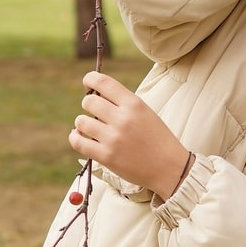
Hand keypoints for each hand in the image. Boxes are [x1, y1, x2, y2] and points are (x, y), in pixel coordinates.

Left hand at [70, 72, 190, 199]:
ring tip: (90, 128)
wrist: (169, 167)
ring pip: (81, 122)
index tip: (88, 84)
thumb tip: (94, 94)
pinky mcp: (106, 156)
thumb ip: (123, 103)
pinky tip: (80, 137)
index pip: (103, 82)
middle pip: (88, 101)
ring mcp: (113, 138)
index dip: (90, 80)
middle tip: (95, 113)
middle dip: (88, 105)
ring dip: (82, 123)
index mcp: (134, 104)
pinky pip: (78, 142)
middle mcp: (123, 119)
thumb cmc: (157, 138)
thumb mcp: (146, 112)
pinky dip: (75, 137)